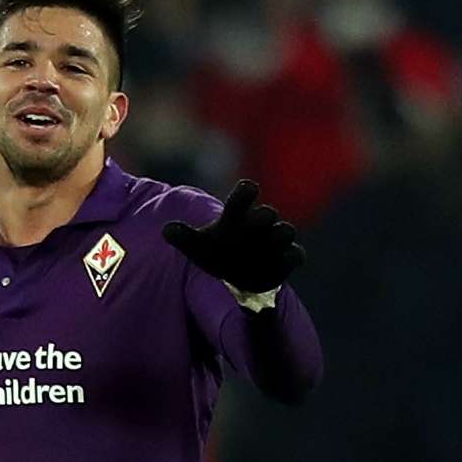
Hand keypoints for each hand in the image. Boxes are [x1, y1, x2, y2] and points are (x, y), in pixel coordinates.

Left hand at [161, 179, 305, 293]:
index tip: (250, 188)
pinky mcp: (286, 259)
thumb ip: (184, 237)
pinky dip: (292, 257)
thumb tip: (166, 229)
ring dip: (281, 234)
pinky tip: (285, 260)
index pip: (243, 196)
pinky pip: (296, 255)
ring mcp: (274, 241)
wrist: (237, 273)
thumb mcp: (198, 246)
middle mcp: (259, 225)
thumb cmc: (217, 252)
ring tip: (275, 238)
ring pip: (286, 231)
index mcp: (237, 217)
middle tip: (263, 217)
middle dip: (264, 216)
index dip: (246, 192)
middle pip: (267, 214)